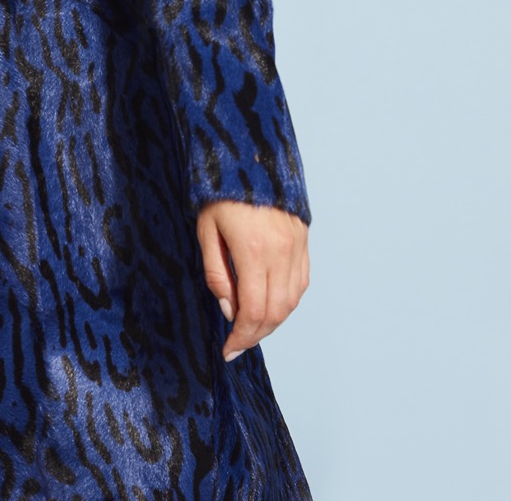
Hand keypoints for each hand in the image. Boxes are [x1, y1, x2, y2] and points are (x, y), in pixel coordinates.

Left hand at [197, 201, 308, 361]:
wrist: (250, 159)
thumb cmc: (220, 194)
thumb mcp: (206, 231)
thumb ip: (217, 274)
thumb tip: (230, 310)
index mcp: (253, 252)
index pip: (252, 311)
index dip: (241, 337)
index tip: (228, 351)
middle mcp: (281, 253)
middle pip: (275, 312)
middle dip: (256, 335)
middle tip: (237, 345)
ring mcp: (297, 247)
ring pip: (292, 301)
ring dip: (273, 322)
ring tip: (251, 329)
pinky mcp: (304, 241)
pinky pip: (301, 283)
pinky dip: (288, 302)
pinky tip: (271, 307)